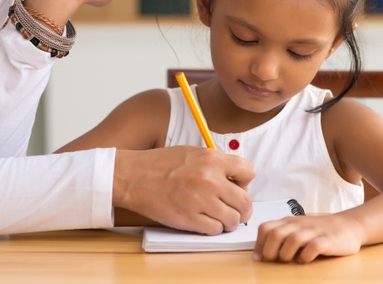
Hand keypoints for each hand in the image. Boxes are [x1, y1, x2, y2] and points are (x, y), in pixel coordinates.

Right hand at [113, 146, 254, 234]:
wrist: (133, 176)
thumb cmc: (160, 164)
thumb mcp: (193, 153)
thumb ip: (216, 163)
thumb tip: (235, 178)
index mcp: (213, 159)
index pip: (249, 172)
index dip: (245, 182)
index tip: (237, 186)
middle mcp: (210, 180)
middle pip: (245, 201)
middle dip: (243, 207)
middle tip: (235, 209)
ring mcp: (200, 200)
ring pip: (233, 219)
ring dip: (229, 221)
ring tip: (220, 217)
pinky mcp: (189, 219)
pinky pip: (215, 230)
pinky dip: (214, 228)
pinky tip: (206, 221)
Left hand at [253, 214, 364, 263]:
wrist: (349, 225)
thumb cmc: (320, 230)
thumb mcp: (298, 228)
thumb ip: (282, 236)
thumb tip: (261, 253)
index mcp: (290, 222)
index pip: (265, 227)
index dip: (258, 244)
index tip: (259, 258)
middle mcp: (300, 224)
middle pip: (275, 234)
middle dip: (270, 251)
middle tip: (275, 260)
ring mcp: (314, 231)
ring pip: (293, 239)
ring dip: (286, 254)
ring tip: (291, 260)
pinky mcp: (328, 240)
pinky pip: (313, 247)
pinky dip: (306, 257)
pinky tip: (305, 260)